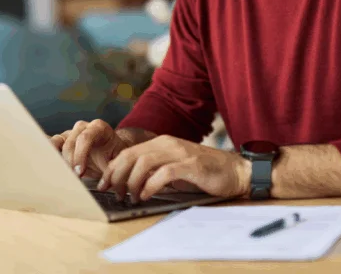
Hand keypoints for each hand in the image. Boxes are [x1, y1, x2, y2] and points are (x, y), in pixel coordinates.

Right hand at [49, 119, 129, 178]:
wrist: (110, 155)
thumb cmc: (113, 157)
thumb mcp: (116, 162)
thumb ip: (111, 170)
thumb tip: (105, 183)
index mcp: (98, 128)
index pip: (86, 137)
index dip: (80, 155)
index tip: (80, 172)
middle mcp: (83, 127)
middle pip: (70, 142)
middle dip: (69, 161)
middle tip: (72, 177)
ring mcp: (70, 133)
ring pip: (57, 142)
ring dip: (57, 159)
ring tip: (59, 173)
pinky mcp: (61, 141)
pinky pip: (50, 144)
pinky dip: (46, 153)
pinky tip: (45, 164)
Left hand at [98, 135, 250, 202]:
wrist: (236, 172)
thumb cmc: (205, 174)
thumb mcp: (174, 169)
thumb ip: (155, 171)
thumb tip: (129, 184)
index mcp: (162, 143)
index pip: (128, 152)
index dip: (112, 169)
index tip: (103, 184)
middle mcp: (168, 144)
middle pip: (131, 156)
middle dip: (116, 176)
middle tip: (112, 193)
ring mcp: (180, 153)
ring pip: (143, 163)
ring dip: (131, 182)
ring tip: (129, 197)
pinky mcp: (191, 165)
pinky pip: (164, 173)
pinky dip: (150, 185)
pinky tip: (146, 196)